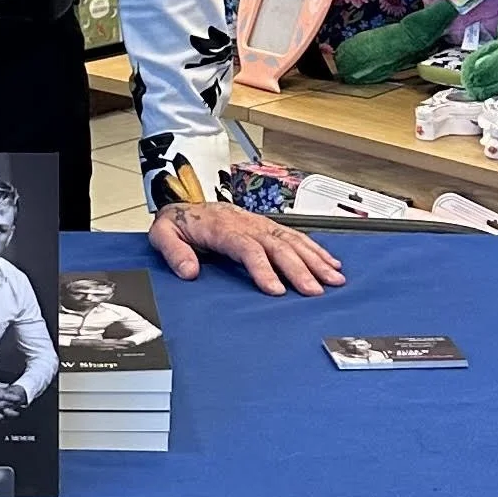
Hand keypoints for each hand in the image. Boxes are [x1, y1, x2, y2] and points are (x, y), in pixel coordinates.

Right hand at [0, 380, 21, 417]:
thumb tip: (7, 386)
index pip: (6, 397)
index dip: (14, 399)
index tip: (20, 399)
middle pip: (6, 408)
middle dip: (15, 408)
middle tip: (21, 408)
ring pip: (2, 416)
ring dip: (9, 415)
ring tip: (15, 414)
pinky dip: (1, 420)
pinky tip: (5, 420)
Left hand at [149, 200, 343, 296]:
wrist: (186, 205)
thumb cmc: (179, 224)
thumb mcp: (163, 235)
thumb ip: (174, 252)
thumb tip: (189, 271)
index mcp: (222, 228)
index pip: (247, 248)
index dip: (263, 268)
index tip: (276, 290)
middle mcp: (246, 225)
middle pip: (277, 246)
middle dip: (299, 268)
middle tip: (315, 291)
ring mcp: (260, 224)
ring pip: (291, 240)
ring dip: (314, 259)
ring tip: (334, 278)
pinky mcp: (267, 226)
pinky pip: (295, 236)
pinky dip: (315, 248)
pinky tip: (330, 261)